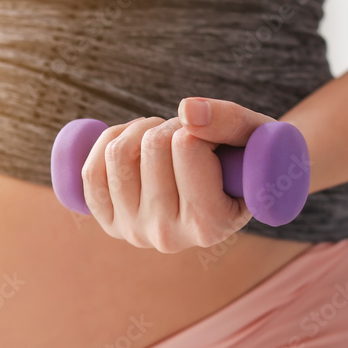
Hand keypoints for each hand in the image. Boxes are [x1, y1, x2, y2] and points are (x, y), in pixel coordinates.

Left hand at [80, 98, 275, 252]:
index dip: (199, 126)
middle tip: (187, 134)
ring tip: (163, 137)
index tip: (212, 137)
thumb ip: (231, 121)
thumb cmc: (247, 158)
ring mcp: (134, 232)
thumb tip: (187, 110)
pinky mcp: (110, 223)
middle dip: (170, 125)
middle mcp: (168, 237)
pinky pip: (91, 172)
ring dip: (139, 129)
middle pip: (152, 145)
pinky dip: (108, 143)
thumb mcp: (256, 137)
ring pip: (118, 153)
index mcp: (210, 225)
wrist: (232, 190)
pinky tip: (132, 143)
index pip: (188, 145)